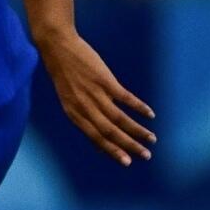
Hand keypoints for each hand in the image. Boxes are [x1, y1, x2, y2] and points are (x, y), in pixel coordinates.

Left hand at [39, 29, 154, 163]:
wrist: (57, 47)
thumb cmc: (64, 73)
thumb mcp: (68, 97)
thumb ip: (83, 112)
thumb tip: (98, 129)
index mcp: (74, 114)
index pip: (95, 138)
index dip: (112, 151)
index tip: (127, 162)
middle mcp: (84, 107)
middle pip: (110, 132)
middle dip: (129, 146)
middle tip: (146, 156)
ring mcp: (95, 94)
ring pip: (119, 119)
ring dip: (138, 130)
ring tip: (152, 139)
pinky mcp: (105, 81)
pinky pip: (125, 98)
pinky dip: (139, 107)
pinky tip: (150, 114)